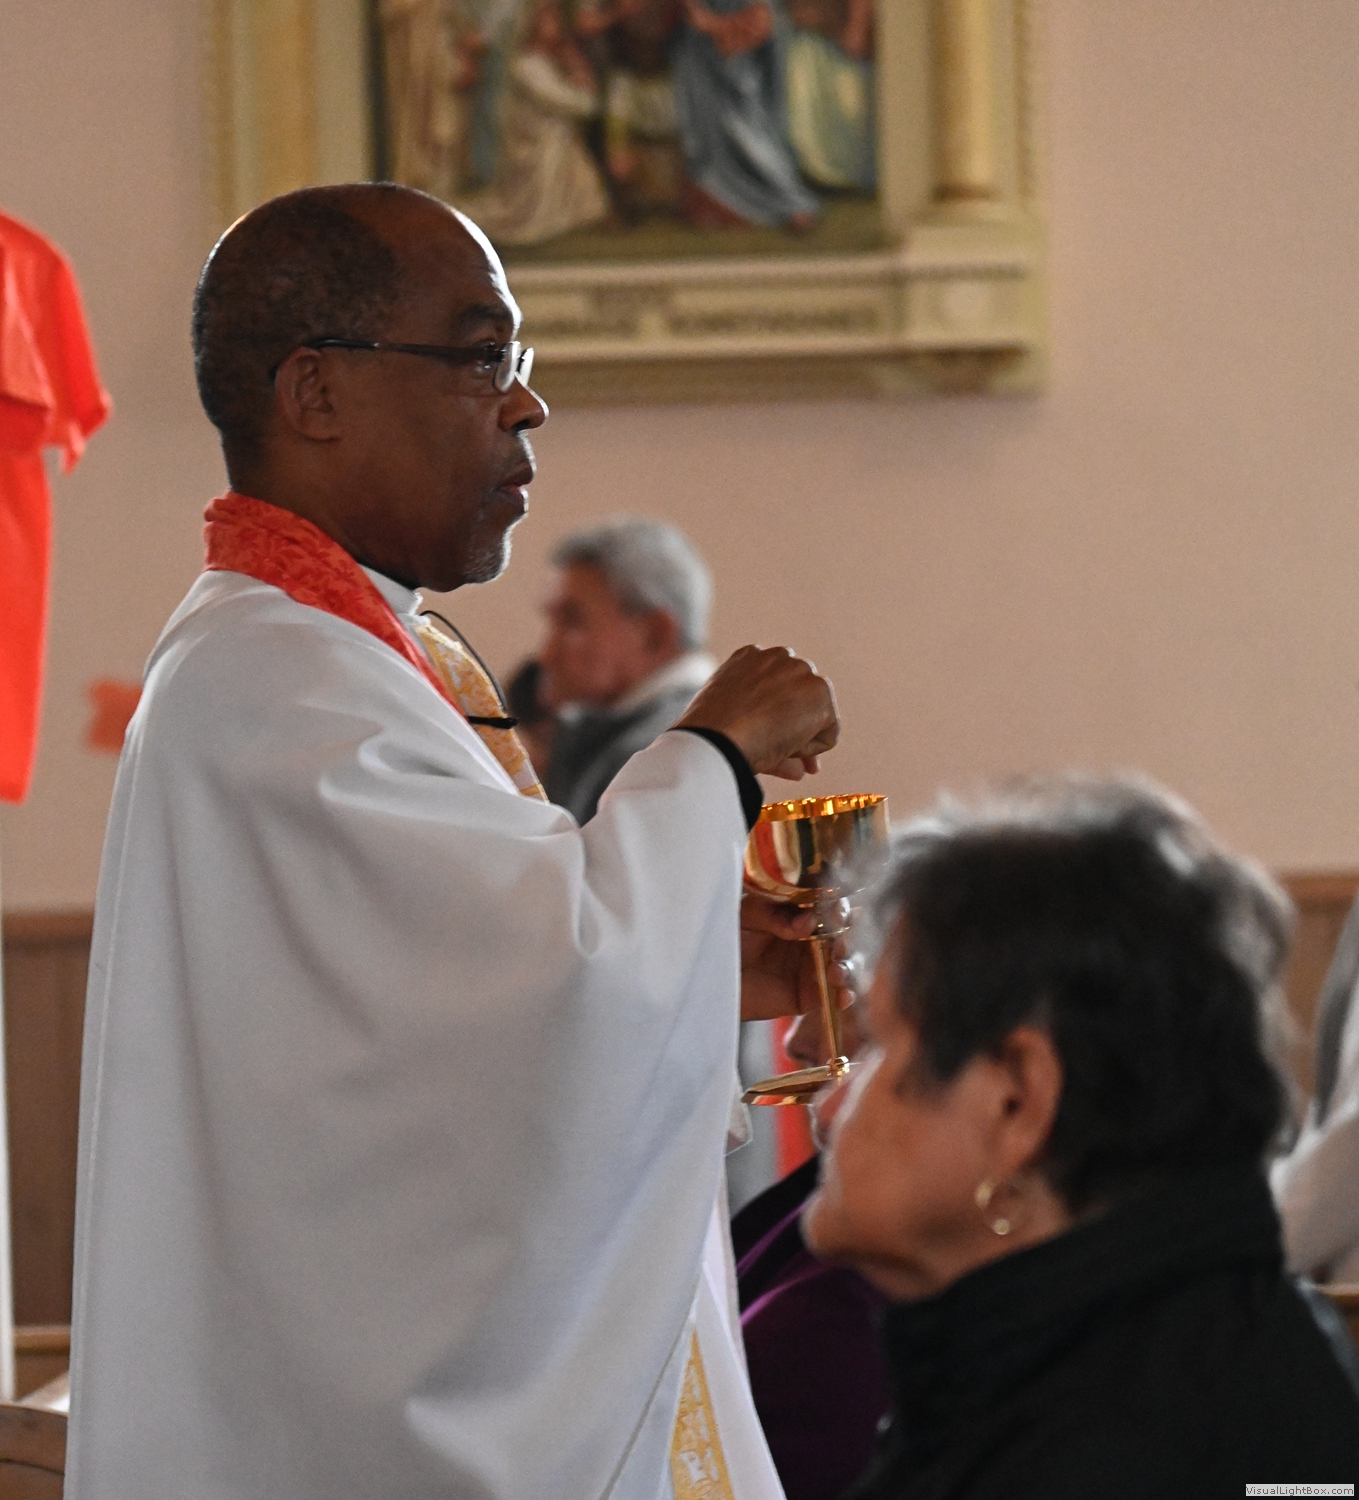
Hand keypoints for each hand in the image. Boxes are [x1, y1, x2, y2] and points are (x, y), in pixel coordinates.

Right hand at [675, 645, 837, 778]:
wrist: (718, 738)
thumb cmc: (715, 736)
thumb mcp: (735, 728)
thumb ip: (766, 737)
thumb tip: (800, 770)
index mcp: (749, 658)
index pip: (776, 689)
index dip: (778, 719)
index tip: (771, 742)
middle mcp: (777, 657)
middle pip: (799, 700)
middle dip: (798, 728)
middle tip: (792, 762)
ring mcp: (800, 670)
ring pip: (816, 716)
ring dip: (802, 740)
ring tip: (774, 751)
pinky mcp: (819, 689)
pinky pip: (828, 734)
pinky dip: (811, 750)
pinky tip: (784, 748)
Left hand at [739, 895, 852, 1021]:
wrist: (711, 974)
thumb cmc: (729, 937)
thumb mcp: (748, 915)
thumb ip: (776, 915)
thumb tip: (809, 921)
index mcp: (802, 914)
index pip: (830, 907)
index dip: (839, 907)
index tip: (837, 908)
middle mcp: (814, 939)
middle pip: (844, 936)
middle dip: (846, 937)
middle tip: (839, 940)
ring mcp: (813, 967)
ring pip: (846, 964)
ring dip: (848, 966)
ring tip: (836, 969)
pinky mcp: (808, 995)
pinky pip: (833, 995)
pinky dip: (844, 995)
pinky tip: (842, 994)